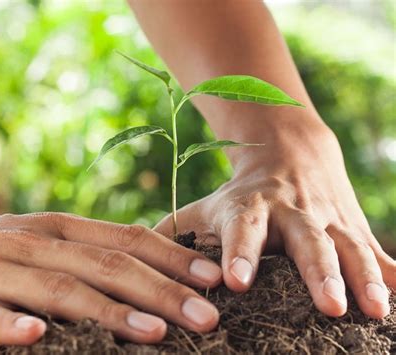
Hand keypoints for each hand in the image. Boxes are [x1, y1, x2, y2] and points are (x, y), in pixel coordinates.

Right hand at [0, 212, 221, 344]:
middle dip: (162, 291)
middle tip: (208, 316)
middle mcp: (35, 244)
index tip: (213, 279)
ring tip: (155, 334)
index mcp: (59, 229)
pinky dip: (10, 325)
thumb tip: (144, 263)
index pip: (127, 239)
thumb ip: (87, 250)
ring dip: (108, 312)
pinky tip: (39, 337)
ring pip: (59, 290)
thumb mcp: (42, 239)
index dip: (172, 258)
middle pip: (107, 266)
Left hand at [156, 121, 394, 318]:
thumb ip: (172, 232)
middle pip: (306, 241)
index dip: (240, 253)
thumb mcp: (206, 206)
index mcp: (249, 208)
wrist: (289, 151)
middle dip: (318, 272)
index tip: (237, 283)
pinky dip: (388, 273)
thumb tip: (131, 264)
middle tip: (330, 306)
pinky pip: (374, 249)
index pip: (242, 229)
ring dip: (363, 276)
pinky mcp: (351, 224)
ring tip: (373, 310)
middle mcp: (290, 211)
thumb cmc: (240, 194)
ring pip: (348, 246)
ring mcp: (326, 217)